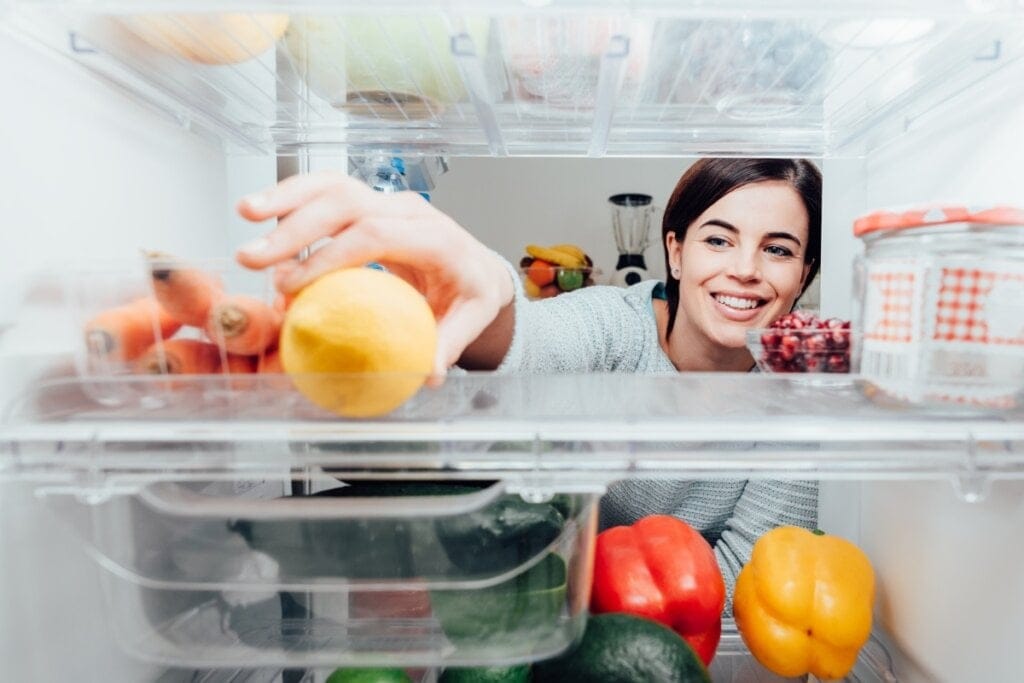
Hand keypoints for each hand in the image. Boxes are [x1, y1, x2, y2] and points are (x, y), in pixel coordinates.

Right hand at [235, 171, 513, 376]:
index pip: (376, 235)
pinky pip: (327, 191)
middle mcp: (409, 210)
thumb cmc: (470, 293)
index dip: (330, 256)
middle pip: (347, 203)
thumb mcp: (471, 319)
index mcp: (435, 237)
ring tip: (245, 213)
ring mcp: (387, 201)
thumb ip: (449, 344)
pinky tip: (259, 210)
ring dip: (286, 198)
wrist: (476, 266)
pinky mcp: (369, 202)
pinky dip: (292, 196)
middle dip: (296, 227)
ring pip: (333, 186)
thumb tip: (428, 374)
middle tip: (254, 258)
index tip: (293, 284)